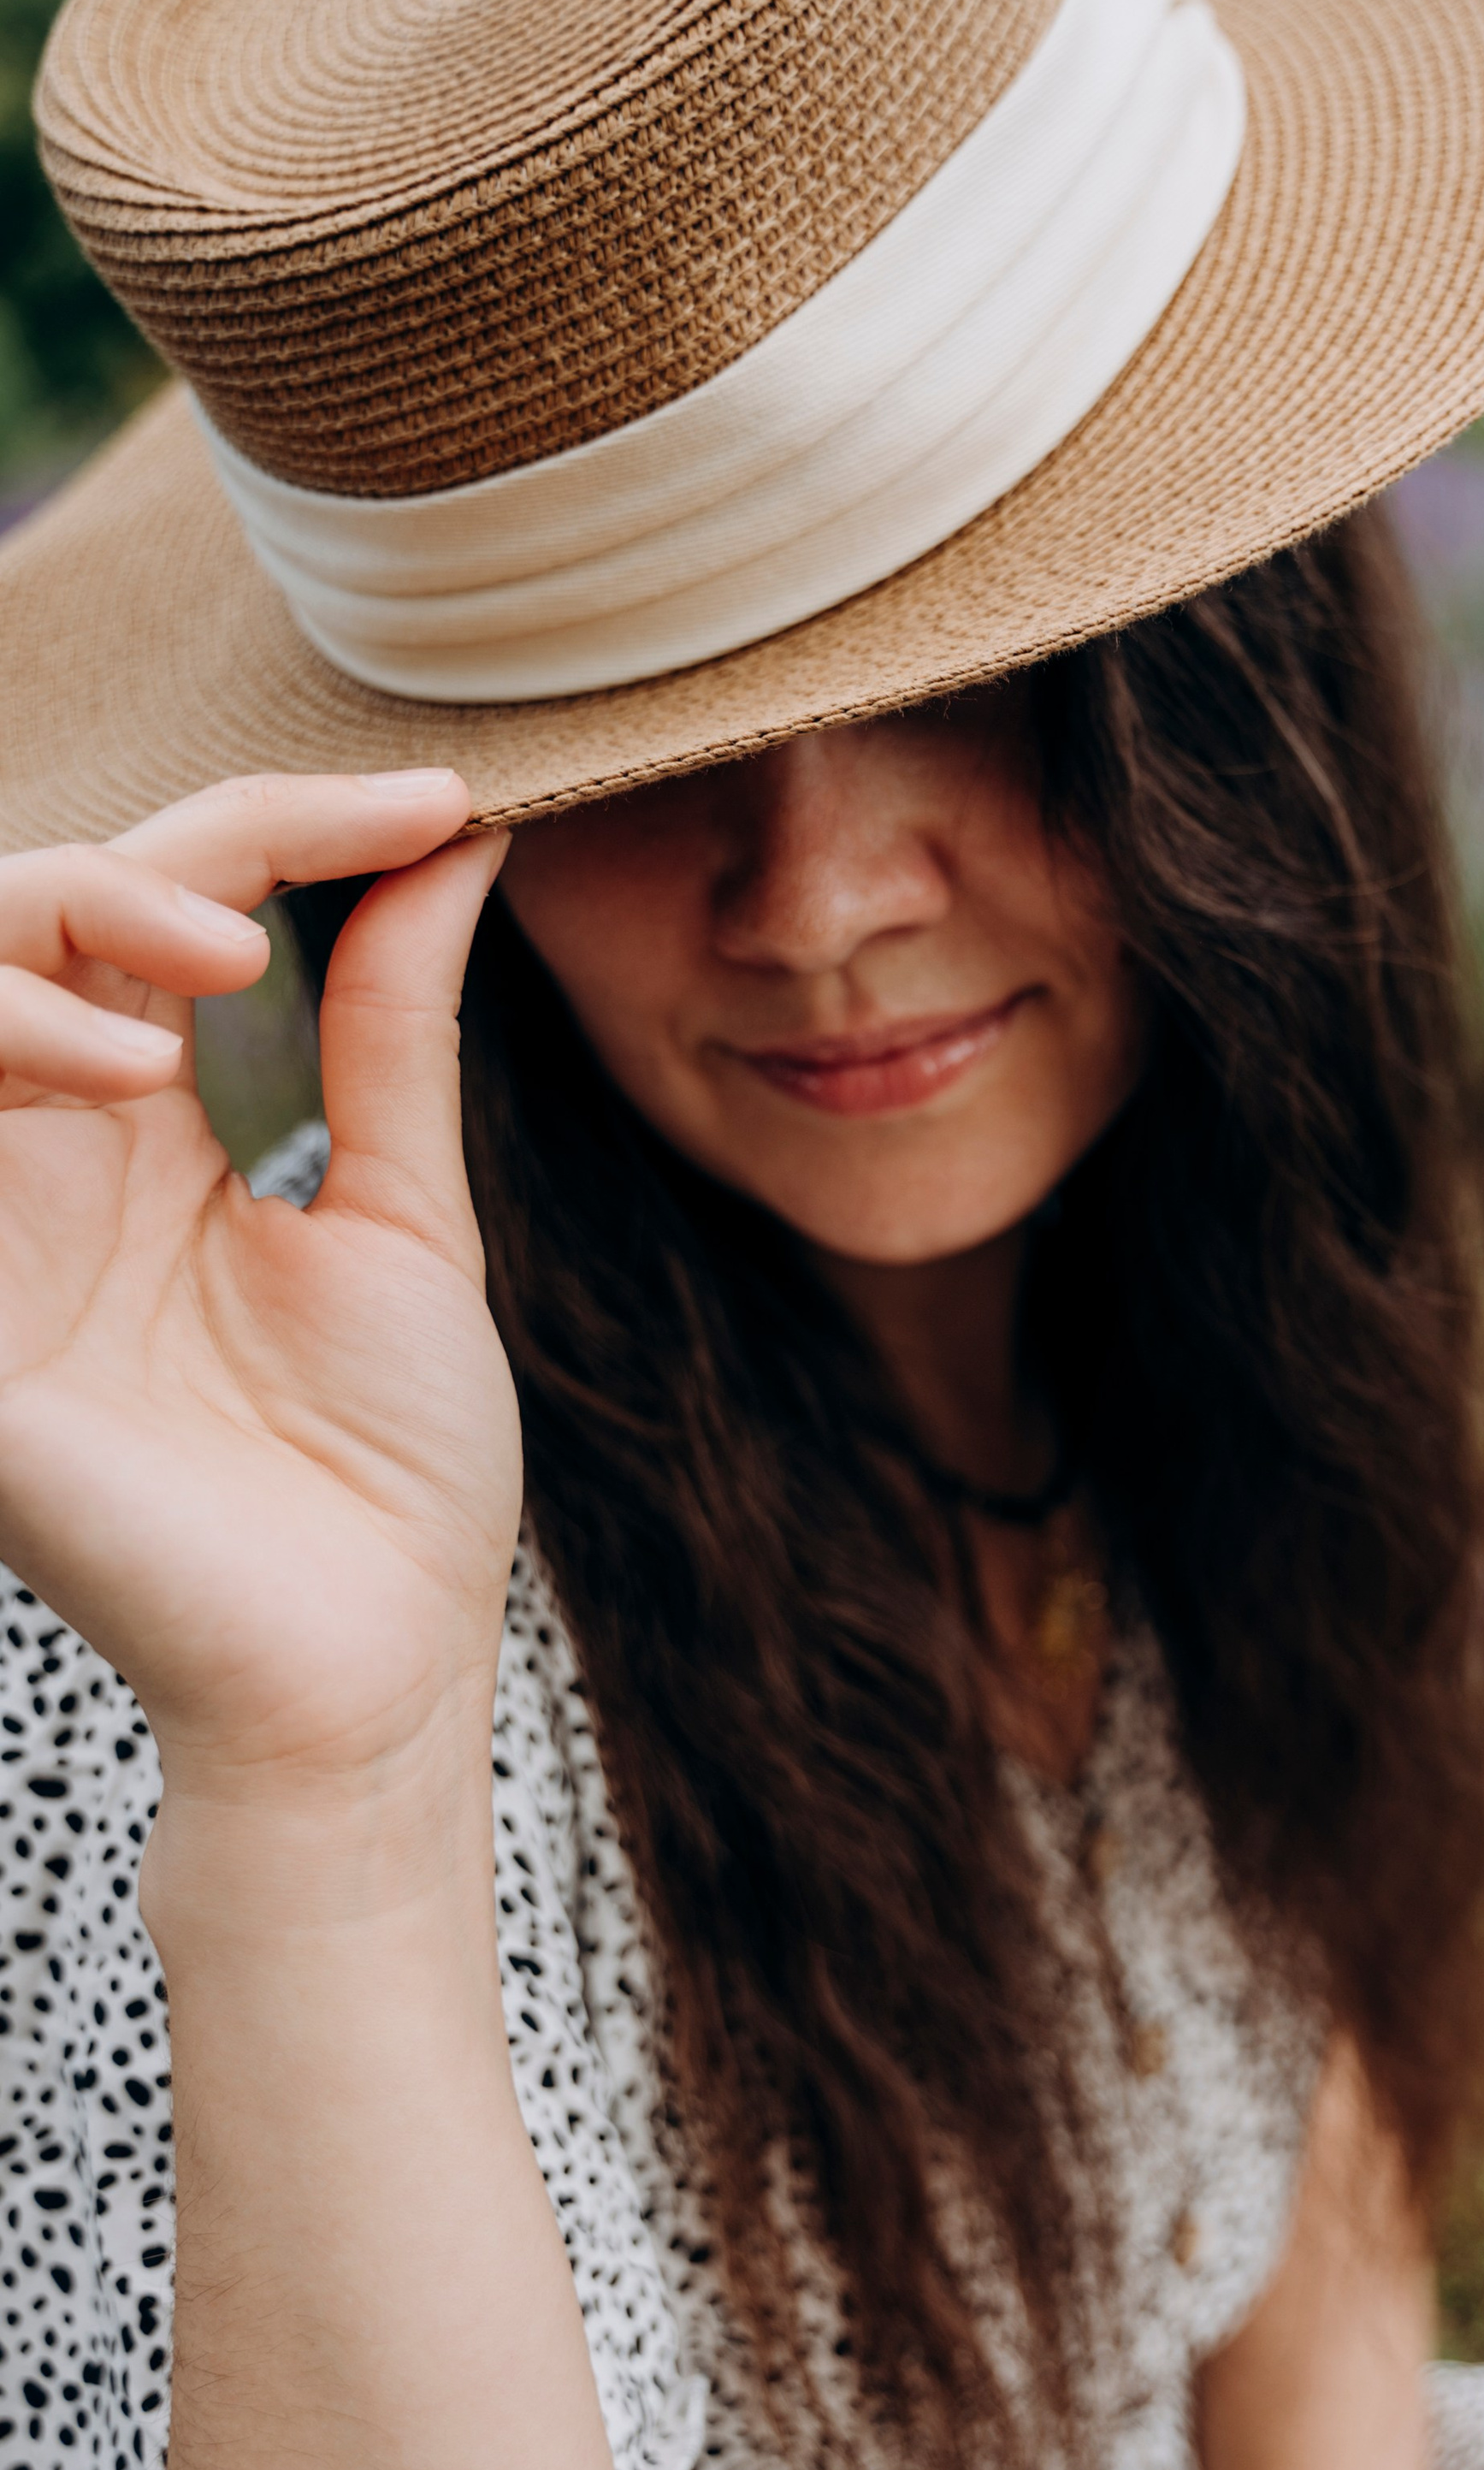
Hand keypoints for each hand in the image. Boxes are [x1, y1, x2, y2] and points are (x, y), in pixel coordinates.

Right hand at [0, 772, 519, 1834]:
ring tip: (198, 992)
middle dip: (149, 861)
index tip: (442, 799)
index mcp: (152, 1126)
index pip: (172, 904)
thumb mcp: (405, 1213)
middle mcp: (49, 1153)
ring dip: (48, 930)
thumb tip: (453, 846)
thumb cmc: (389, 1470)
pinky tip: (116, 1075)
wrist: (367, 1669)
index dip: (290, 822)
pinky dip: (0, 1046)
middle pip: (31, 906)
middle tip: (271, 914)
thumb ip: (394, 1029)